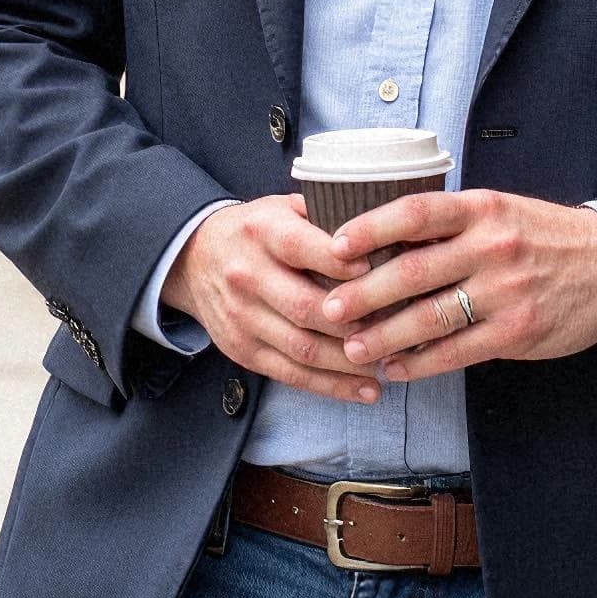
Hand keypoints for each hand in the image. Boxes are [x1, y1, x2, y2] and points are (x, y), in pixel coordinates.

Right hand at [160, 197, 383, 403]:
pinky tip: (368, 389)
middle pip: (307, 307)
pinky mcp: (242, 350)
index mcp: (262, 233)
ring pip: (304, 348)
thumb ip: (327, 216)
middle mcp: (247, 275)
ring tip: (392, 364)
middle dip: (358, 323)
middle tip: (400, 327)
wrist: (195, 258)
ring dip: (352, 362)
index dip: (347, 264)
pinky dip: (333, 386)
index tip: (387, 272)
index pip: (305, 249)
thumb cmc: (258, 230)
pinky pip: (292, 375)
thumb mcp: (284, 207)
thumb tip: (388, 231)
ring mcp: (242, 318)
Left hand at [317, 191, 596, 380]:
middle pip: (413, 272)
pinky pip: (457, 351)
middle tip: (327, 309)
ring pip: (430, 318)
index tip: (333, 244)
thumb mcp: (497, 211)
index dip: (370, 227)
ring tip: (353, 347)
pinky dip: (421, 363)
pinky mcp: (517, 331)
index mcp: (481, 209)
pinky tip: (396, 368)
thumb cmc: (540, 235)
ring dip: (384, 336)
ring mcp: (506, 291)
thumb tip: (380, 241)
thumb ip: (448, 225)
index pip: (415, 213)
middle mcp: (491, 247)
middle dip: (363, 294)